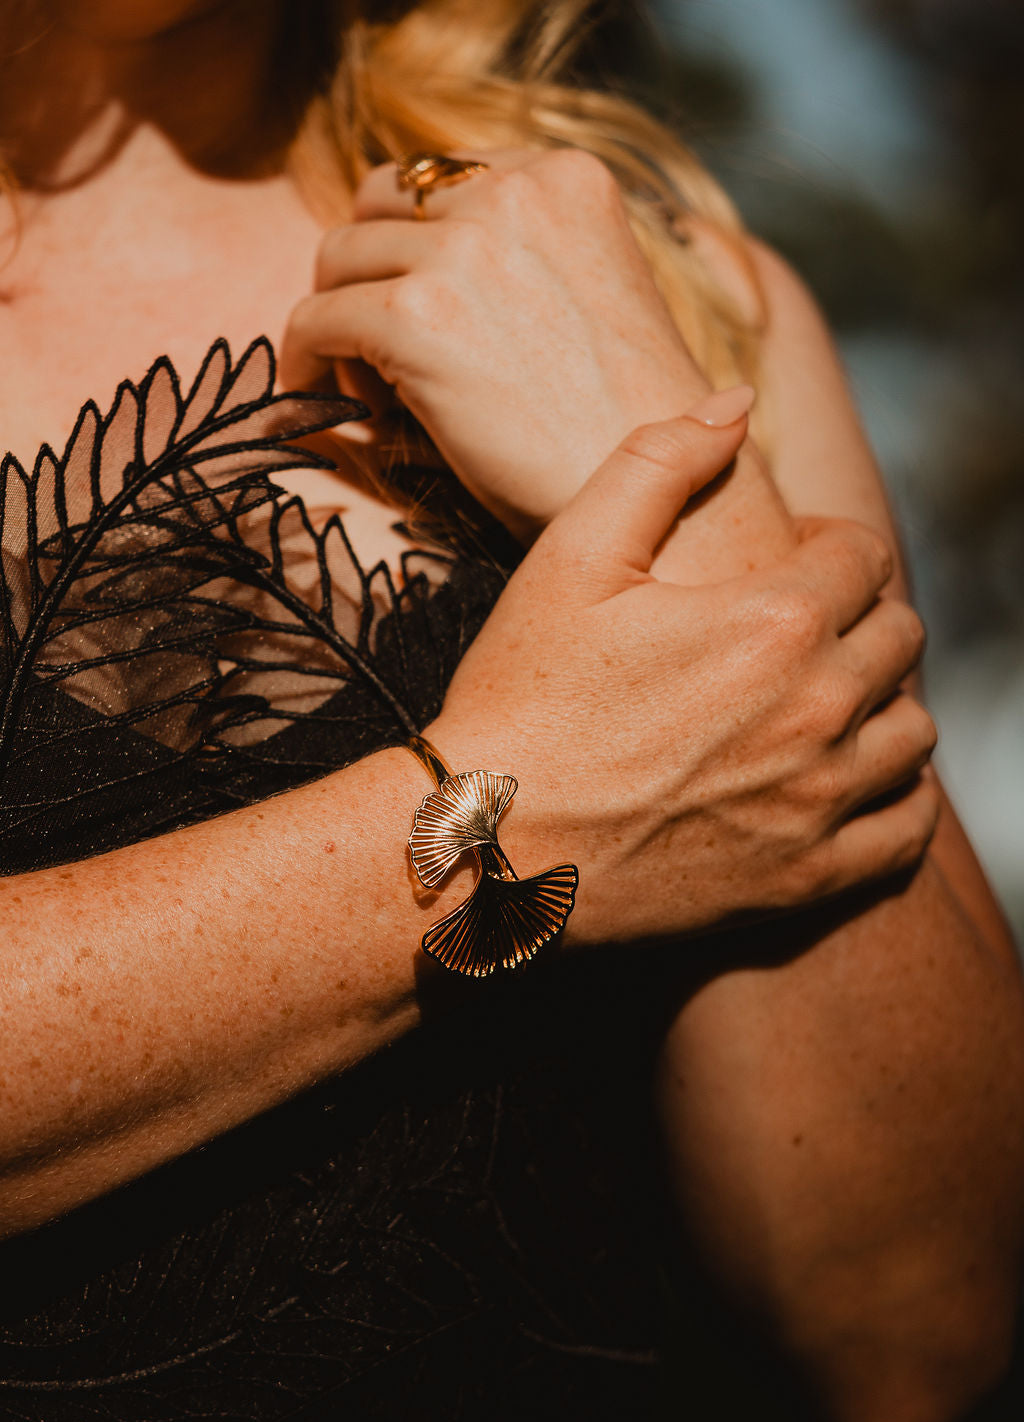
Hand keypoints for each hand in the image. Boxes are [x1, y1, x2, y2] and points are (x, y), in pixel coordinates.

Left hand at [281, 147, 707, 533]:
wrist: (659, 490)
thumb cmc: (632, 425)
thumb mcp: (595, 295)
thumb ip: (523, 258)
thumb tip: (416, 267)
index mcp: (565, 177)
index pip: (444, 178)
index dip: (414, 241)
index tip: (413, 301)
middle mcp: (512, 194)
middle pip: (380, 204)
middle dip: (369, 269)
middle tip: (370, 343)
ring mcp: (461, 250)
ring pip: (339, 258)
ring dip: (338, 319)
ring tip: (362, 386)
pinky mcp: (415, 316)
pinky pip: (316, 319)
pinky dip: (304, 359)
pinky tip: (314, 402)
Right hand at [427, 399, 937, 945]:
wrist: (487, 843)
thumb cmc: (522, 696)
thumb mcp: (569, 557)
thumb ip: (659, 462)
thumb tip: (736, 405)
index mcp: (775, 621)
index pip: (864, 558)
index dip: (828, 548)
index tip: (791, 562)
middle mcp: (818, 709)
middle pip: (900, 639)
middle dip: (859, 619)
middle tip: (801, 632)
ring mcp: (818, 801)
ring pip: (913, 732)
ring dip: (881, 704)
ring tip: (825, 703)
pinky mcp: (805, 876)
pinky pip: (904, 833)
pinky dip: (898, 801)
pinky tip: (857, 782)